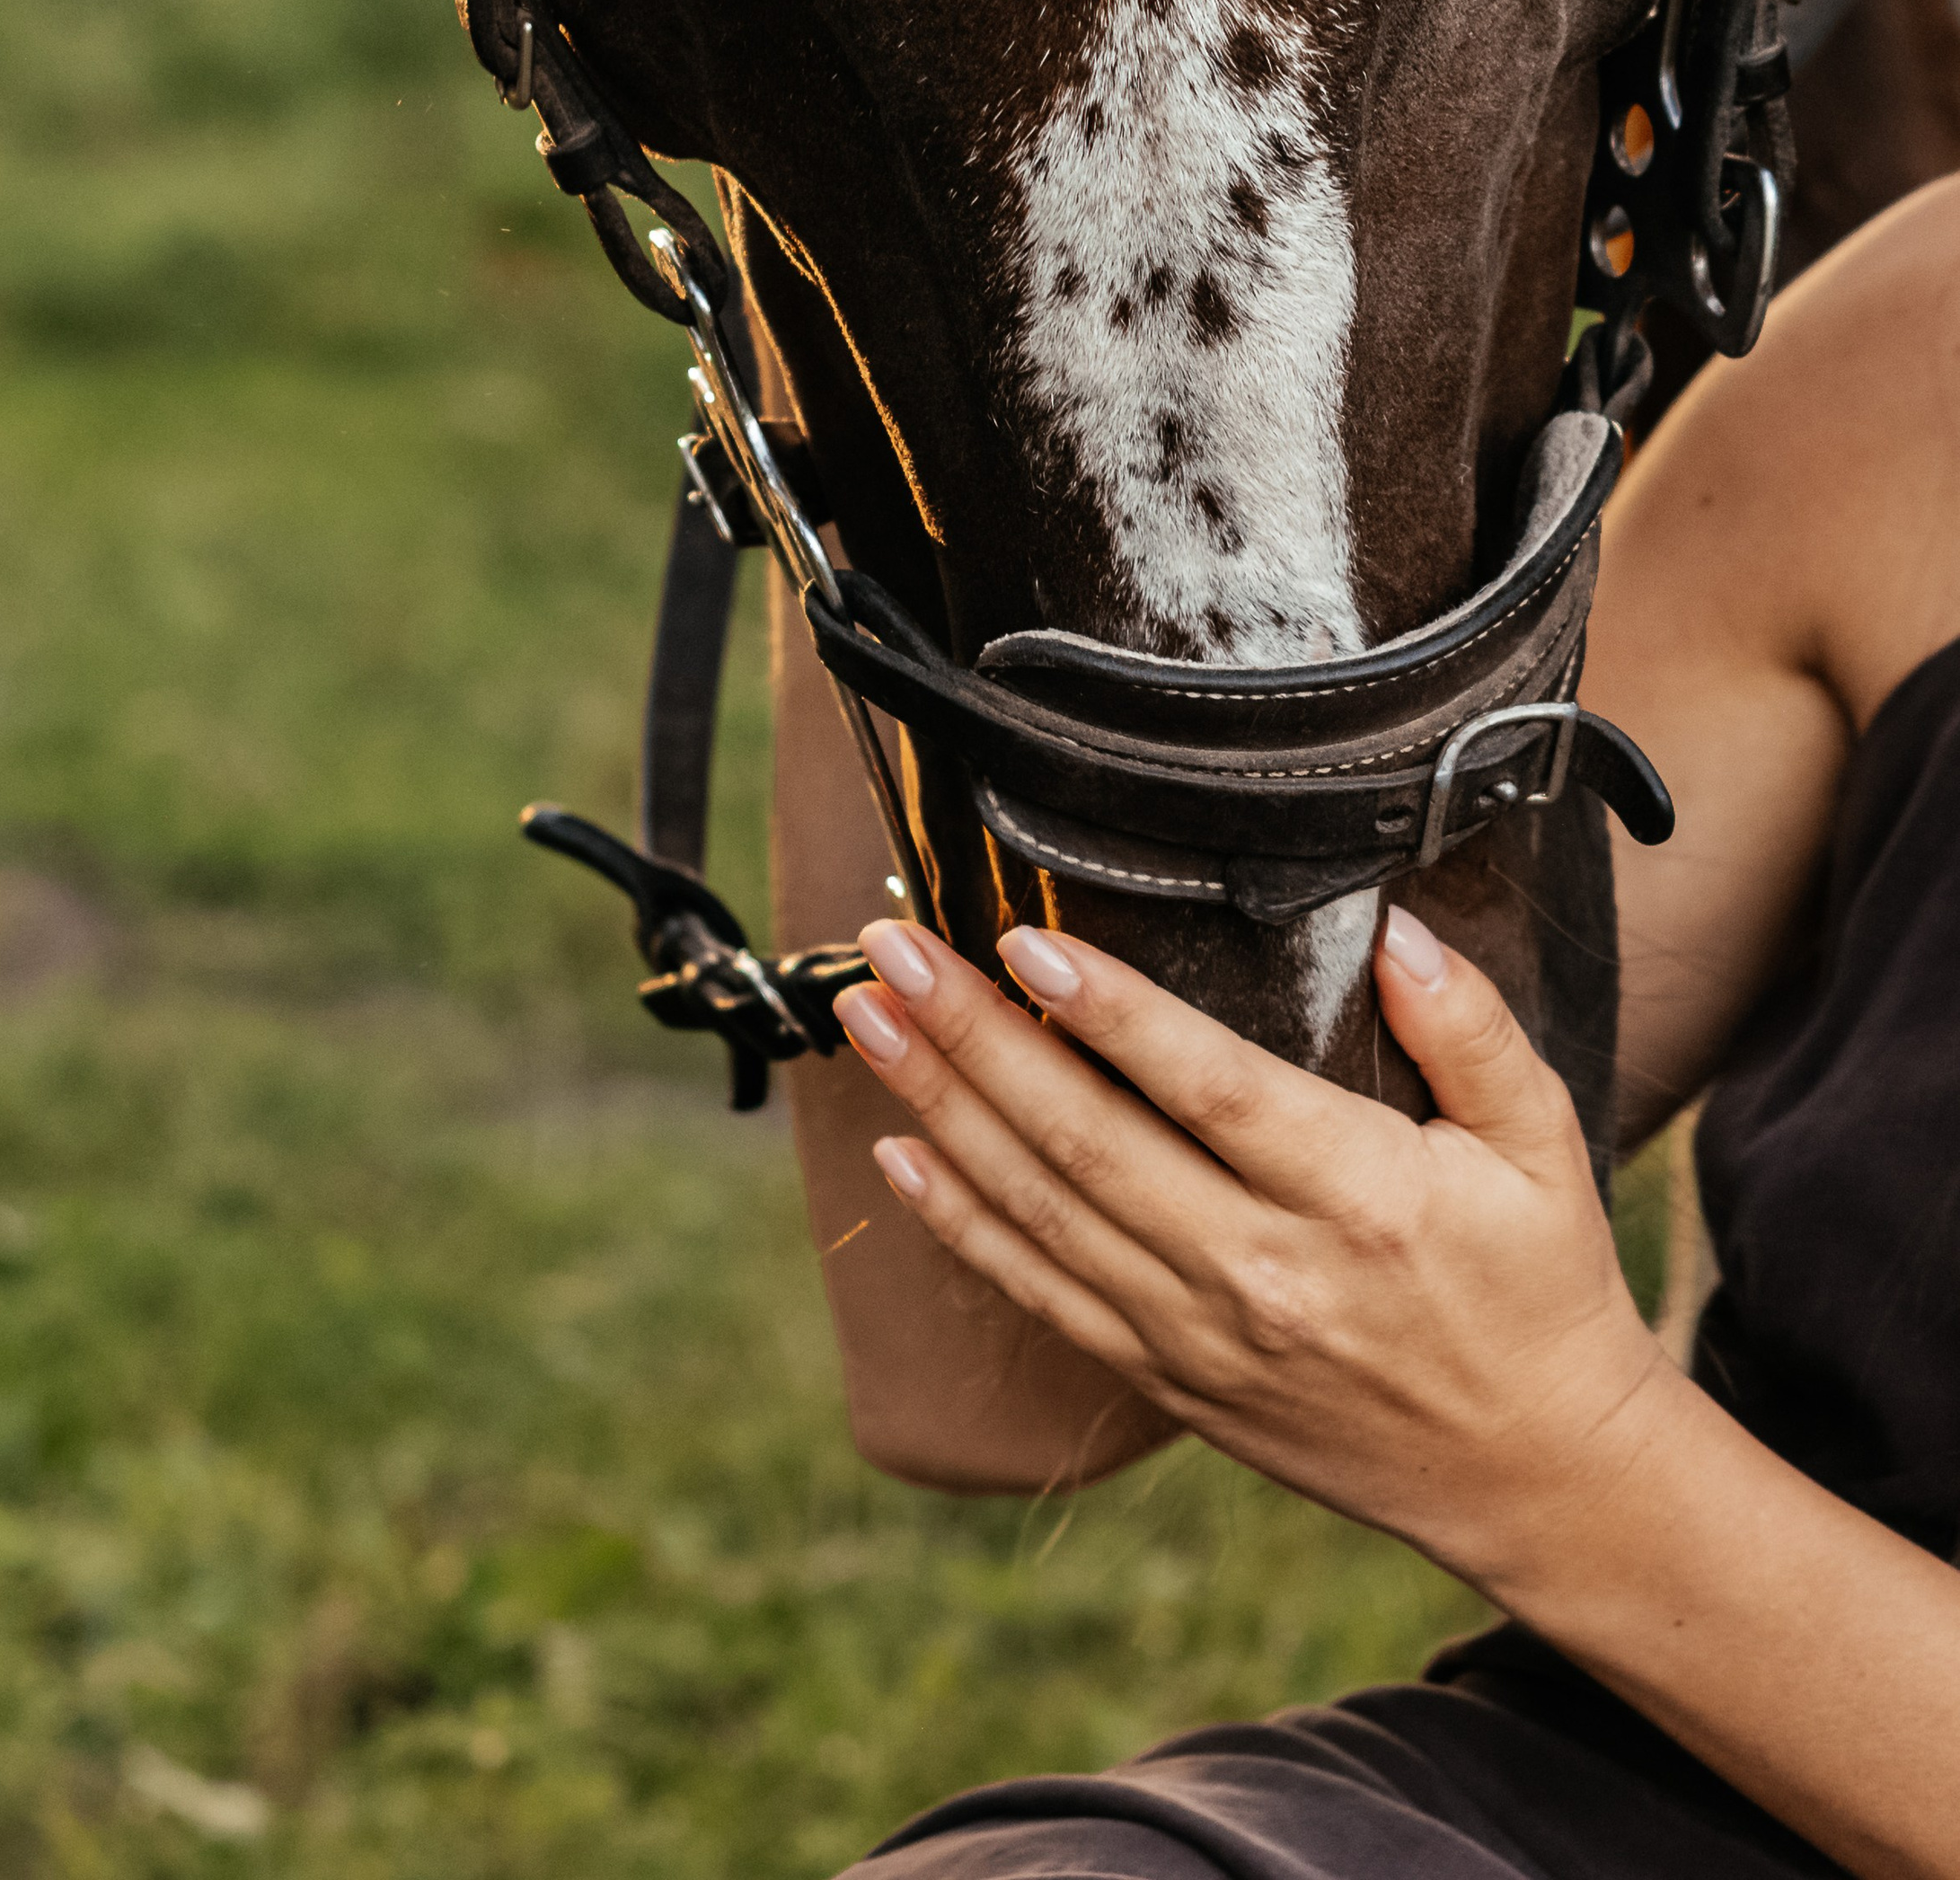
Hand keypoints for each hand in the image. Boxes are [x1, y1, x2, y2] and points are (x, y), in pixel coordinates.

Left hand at [835, 907, 1676, 1596]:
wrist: (1536, 1475)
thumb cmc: (1539, 1290)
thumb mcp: (1540, 1141)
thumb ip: (1469, 1026)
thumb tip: (1398, 933)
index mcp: (1355, 1195)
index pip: (1205, 1086)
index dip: (1107, 1011)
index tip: (1023, 939)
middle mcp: (1262, 1272)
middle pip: (1086, 1140)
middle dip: (973, 1035)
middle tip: (893, 950)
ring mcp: (1203, 1337)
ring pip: (1042, 1210)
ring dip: (941, 1107)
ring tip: (868, 1020)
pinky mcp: (1173, 1383)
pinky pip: (1044, 1297)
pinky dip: (963, 1227)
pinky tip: (899, 1156)